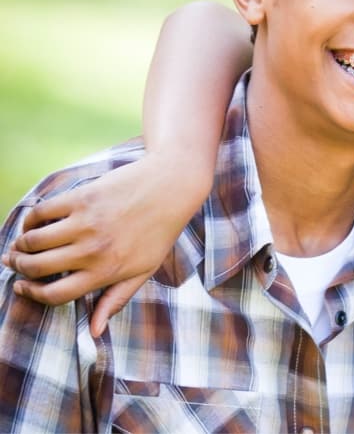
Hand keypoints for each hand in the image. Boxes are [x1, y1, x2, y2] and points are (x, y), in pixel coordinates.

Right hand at [2, 151, 211, 335]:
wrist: (172, 188)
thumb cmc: (159, 232)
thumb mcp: (144, 270)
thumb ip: (116, 300)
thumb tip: (95, 331)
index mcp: (107, 272)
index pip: (55, 295)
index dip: (31, 294)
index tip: (21, 287)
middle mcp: (93, 250)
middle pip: (37, 268)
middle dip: (18, 267)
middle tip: (13, 262)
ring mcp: (85, 223)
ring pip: (33, 241)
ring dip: (19, 245)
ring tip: (19, 245)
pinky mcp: (81, 198)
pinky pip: (41, 212)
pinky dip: (29, 220)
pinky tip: (32, 223)